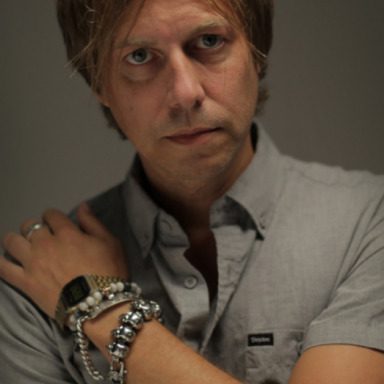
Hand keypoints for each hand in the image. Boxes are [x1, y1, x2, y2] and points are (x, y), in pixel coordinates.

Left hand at [0, 203, 128, 318]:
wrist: (100, 305)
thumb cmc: (109, 272)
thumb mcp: (110, 242)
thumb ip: (93, 222)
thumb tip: (82, 206)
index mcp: (67, 232)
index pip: (51, 214)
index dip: (53, 217)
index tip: (56, 223)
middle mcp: (46, 244)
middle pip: (29, 226)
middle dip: (36, 228)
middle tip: (42, 237)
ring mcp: (33, 263)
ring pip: (11, 241)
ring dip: (16, 240)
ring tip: (23, 247)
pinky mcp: (25, 282)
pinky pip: (2, 268)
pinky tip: (2, 260)